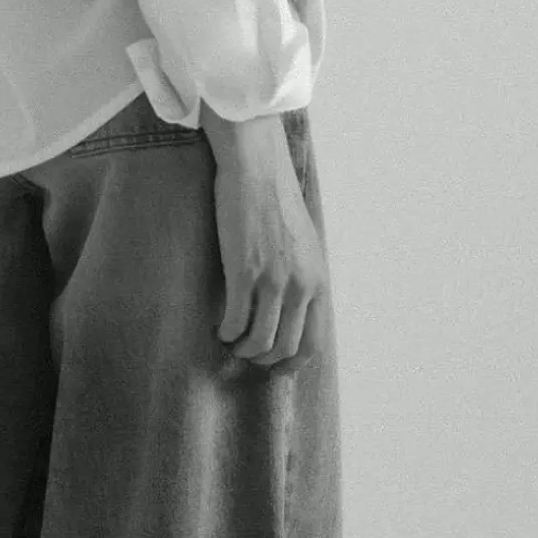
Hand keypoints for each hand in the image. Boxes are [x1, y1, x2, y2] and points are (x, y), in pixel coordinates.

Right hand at [207, 123, 326, 368]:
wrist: (258, 170)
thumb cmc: (277, 203)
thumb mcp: (305, 246)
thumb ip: (303, 278)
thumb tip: (294, 309)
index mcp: (318, 281)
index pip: (314, 342)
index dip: (293, 363)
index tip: (275, 367)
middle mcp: (300, 285)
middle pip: (286, 347)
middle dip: (263, 359)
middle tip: (246, 354)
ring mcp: (273, 279)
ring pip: (260, 340)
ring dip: (242, 349)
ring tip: (230, 342)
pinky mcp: (244, 271)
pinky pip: (236, 320)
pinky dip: (226, 331)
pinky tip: (218, 327)